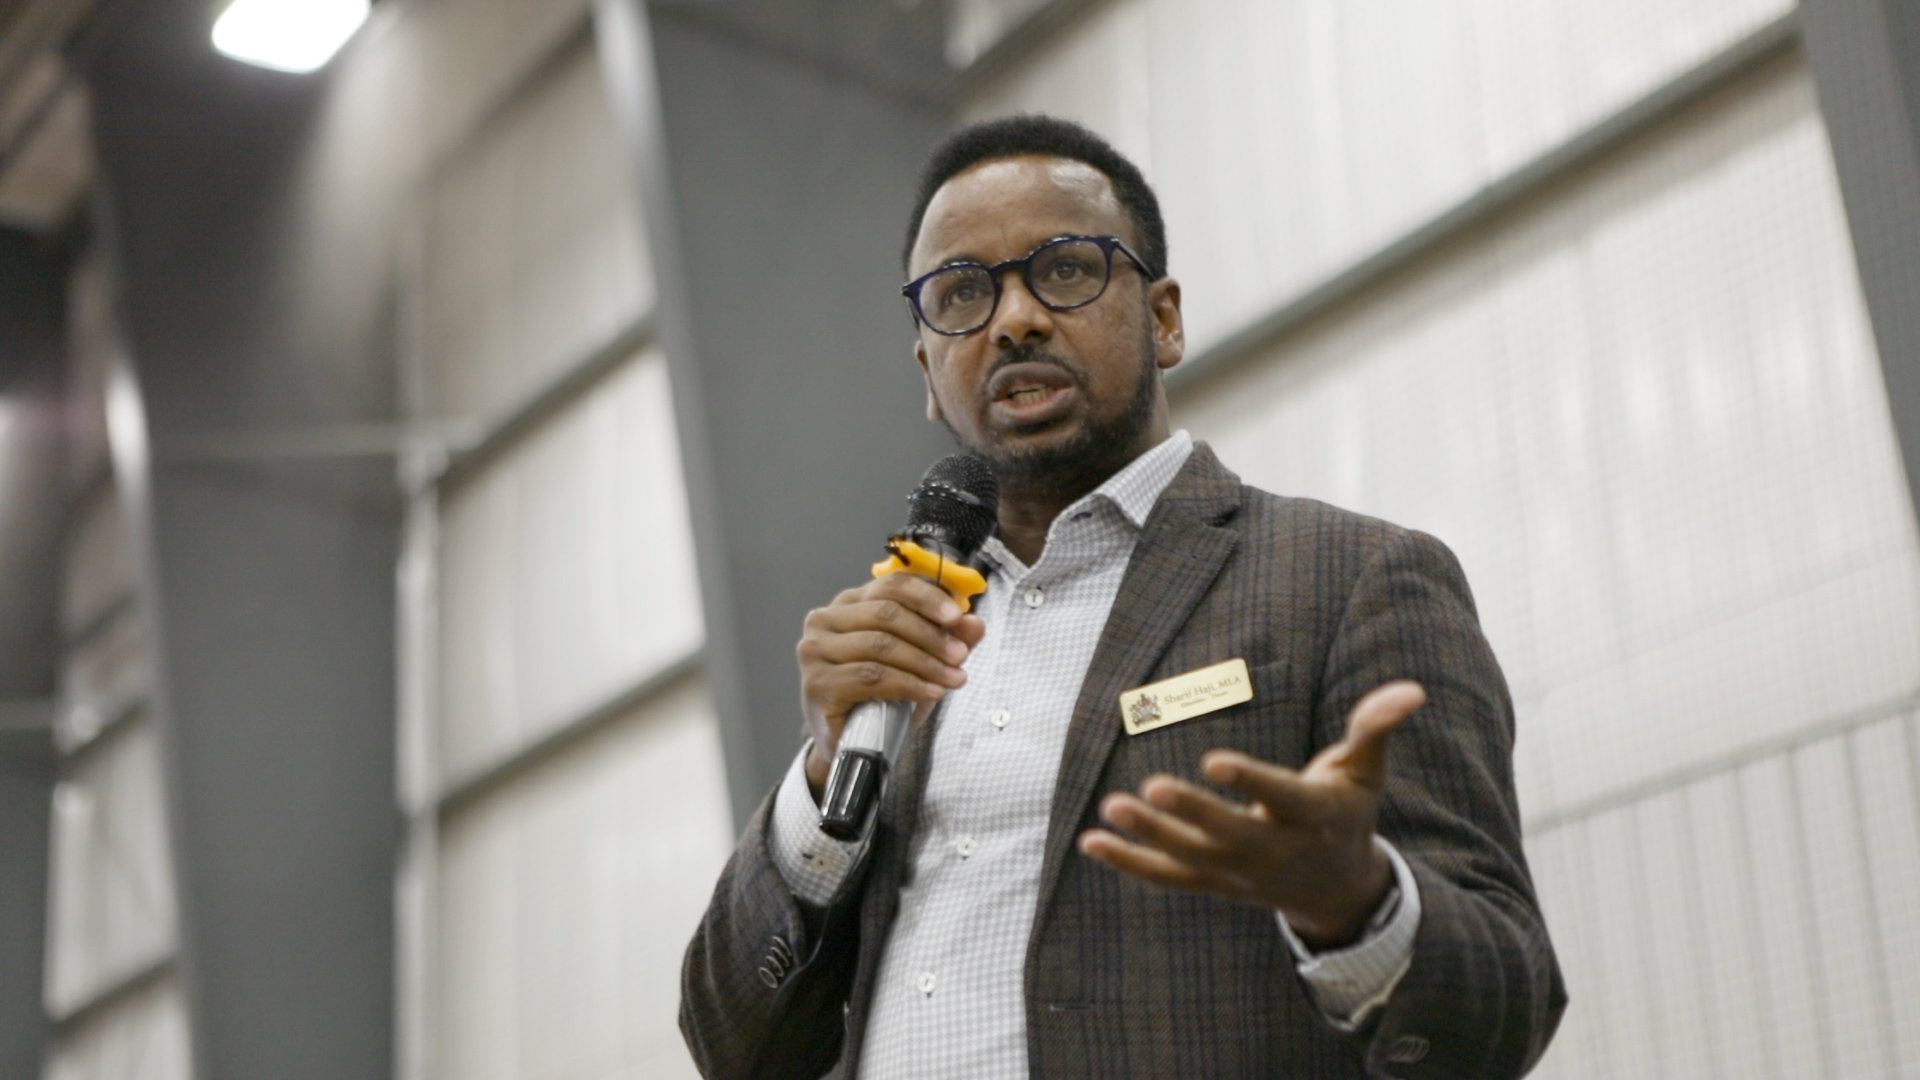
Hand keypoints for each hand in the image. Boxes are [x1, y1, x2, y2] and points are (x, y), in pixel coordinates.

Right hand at [797, 572, 986, 797]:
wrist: (852, 744)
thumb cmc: (882, 696)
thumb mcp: (921, 662)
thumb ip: (946, 640)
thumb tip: (973, 623)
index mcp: (849, 603)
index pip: (890, 585)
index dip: (927, 598)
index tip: (956, 617)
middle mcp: (825, 620)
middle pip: (886, 613)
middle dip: (931, 635)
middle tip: (960, 656)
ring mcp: (816, 652)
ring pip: (880, 645)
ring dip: (925, 662)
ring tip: (953, 678)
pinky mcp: (817, 684)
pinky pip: (870, 676)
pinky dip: (908, 684)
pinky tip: (931, 692)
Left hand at [1077, 680, 1426, 948]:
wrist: (1338, 889)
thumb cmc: (1346, 811)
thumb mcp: (1365, 770)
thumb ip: (1376, 727)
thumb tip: (1411, 690)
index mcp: (1312, 816)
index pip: (1278, 797)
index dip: (1249, 781)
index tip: (1213, 761)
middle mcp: (1274, 850)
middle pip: (1228, 834)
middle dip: (1191, 814)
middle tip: (1151, 787)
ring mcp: (1240, 873)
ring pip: (1190, 859)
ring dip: (1148, 837)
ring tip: (1109, 808)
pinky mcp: (1213, 884)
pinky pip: (1167, 877)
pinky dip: (1129, 863)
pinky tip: (1090, 842)